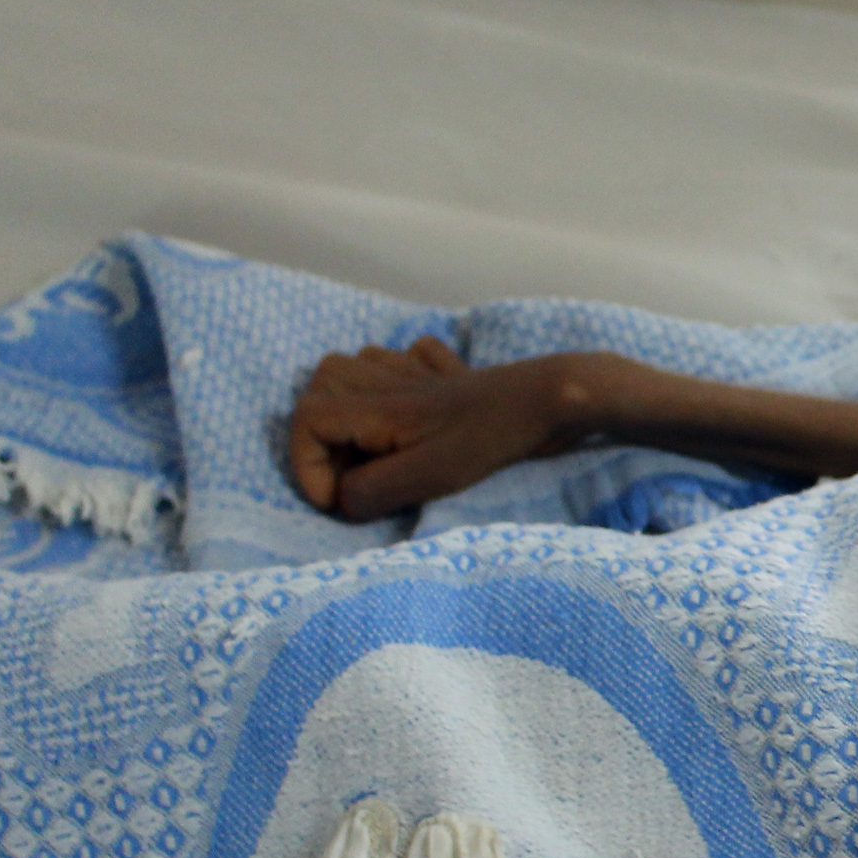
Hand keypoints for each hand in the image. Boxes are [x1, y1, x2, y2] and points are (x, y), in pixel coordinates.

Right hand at [286, 338, 587, 519]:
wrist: (552, 397)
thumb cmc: (492, 438)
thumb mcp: (430, 476)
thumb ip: (375, 489)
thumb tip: (342, 500)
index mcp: (376, 405)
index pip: (305, 420)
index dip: (306, 464)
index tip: (337, 499)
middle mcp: (389, 380)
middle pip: (320, 386)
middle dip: (323, 435)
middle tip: (356, 471)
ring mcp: (419, 371)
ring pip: (356, 366)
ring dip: (353, 404)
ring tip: (377, 443)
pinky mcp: (451, 372)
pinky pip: (406, 358)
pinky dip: (400, 376)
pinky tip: (417, 405)